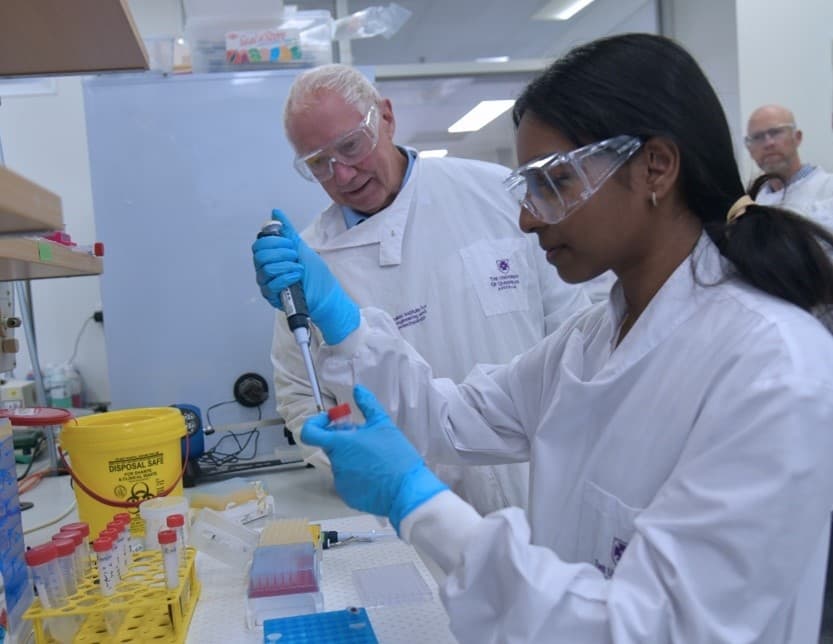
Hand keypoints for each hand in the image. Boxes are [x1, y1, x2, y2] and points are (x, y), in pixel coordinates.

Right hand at [251, 209, 359, 343]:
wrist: (326, 295)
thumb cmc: (315, 274)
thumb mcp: (301, 248)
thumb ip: (287, 231)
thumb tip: (275, 212)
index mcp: (270, 257)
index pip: (259, 244)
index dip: (275, 242)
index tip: (291, 246)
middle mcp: (265, 270)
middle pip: (259, 256)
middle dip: (281, 253)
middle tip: (295, 256)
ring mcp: (267, 284)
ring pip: (265, 269)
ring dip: (286, 266)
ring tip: (299, 268)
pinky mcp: (272, 297)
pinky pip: (271, 284)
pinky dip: (286, 277)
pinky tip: (297, 277)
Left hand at [301, 385, 447, 531]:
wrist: (408, 490)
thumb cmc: (396, 456)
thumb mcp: (383, 424)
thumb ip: (367, 405)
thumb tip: (358, 389)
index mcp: (340, 444)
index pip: (310, 433)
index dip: (316, 424)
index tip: (331, 422)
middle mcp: (336, 463)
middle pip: (331, 447)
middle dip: (345, 442)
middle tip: (366, 440)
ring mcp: (340, 482)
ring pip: (341, 464)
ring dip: (353, 459)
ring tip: (376, 460)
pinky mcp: (348, 496)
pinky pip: (348, 482)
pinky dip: (358, 476)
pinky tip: (376, 475)